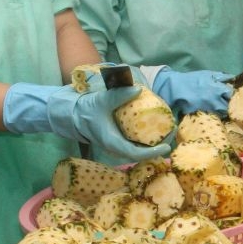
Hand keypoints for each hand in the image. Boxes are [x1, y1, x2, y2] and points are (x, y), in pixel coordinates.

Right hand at [3, 73, 171, 161]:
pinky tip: (155, 127)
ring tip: (168, 129)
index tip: (166, 146)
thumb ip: (118, 95)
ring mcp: (117, 142)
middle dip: (159, 145)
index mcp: (112, 142)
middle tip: (173, 133)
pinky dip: (147, 136)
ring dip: (154, 141)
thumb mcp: (100, 101)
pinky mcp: (117, 137)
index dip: (152, 152)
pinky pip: (135, 140)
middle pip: (142, 152)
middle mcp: (116, 146)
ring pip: (139, 147)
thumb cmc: (83, 109)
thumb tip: (139, 89)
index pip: (136, 154)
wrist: (69, 112)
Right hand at [149, 67, 232, 113]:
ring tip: (218, 106)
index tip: (230, 94)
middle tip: (226, 101)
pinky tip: (211, 110)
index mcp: (217, 89)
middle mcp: (214, 100)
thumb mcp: (208, 74)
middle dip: (229, 104)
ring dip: (222, 110)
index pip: (232, 94)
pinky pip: (212, 117)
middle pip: (229, 106)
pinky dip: (214, 114)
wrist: (176, 88)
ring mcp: (208, 109)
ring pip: (222, 113)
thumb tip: (233, 78)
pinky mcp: (202, 115)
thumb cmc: (193, 79)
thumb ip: (222, 77)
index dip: (232, 94)